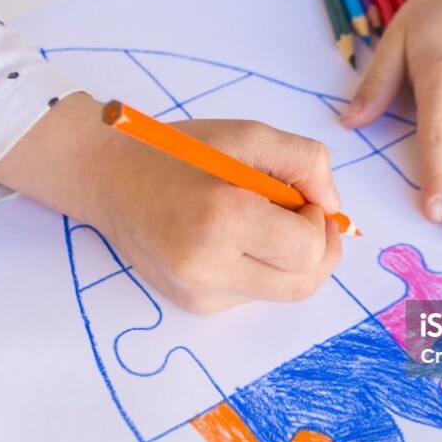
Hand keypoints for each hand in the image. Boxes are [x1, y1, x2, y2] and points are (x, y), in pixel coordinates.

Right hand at [0, 94, 341, 313]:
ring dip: (289, 258)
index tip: (296, 196)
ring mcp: (200, 295)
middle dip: (316, 248)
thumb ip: (305, 161)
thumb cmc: (179, 152)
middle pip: (303, 284)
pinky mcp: (195, 306)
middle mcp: (208, 269)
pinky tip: (234, 239)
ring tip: (258, 220)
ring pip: (283, 292)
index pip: (307, 250)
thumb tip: (333, 209)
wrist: (108, 179)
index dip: (317, 222)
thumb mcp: (247, 135)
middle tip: (297, 213)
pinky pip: (254, 294)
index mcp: (220, 221)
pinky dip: (261, 266)